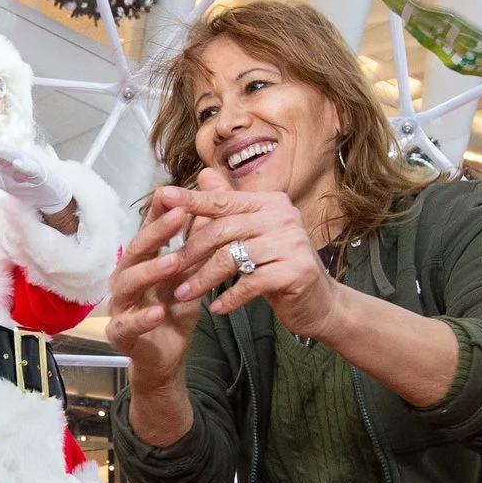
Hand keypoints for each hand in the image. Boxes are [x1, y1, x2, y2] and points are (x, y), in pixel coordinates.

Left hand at [0, 131, 73, 214]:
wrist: (47, 194)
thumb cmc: (21, 183)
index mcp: (2, 155)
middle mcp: (13, 155)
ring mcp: (27, 162)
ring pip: (12, 153)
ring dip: (0, 150)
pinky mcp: (39, 173)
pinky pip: (31, 168)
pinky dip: (25, 165)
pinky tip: (17, 163)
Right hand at [105, 200, 199, 395]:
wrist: (165, 358)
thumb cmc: (173, 313)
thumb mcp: (190, 275)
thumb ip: (196, 243)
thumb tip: (211, 205)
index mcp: (141, 263)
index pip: (149, 230)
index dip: (159, 211)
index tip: (176, 191)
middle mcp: (125, 279)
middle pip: (137, 250)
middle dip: (157, 232)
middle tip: (179, 215)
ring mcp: (120, 306)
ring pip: (128, 283)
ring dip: (151, 270)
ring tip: (174, 262)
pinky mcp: (120, 334)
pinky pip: (127, 325)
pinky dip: (142, 318)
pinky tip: (159, 312)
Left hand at [154, 169, 341, 339]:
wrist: (319, 302)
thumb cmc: (279, 267)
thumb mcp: (253, 234)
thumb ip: (229, 207)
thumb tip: (203, 174)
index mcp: (271, 202)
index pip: (224, 201)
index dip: (192, 200)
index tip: (162, 197)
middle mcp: (284, 216)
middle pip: (223, 230)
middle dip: (191, 252)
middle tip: (167, 269)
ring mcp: (292, 243)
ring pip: (232, 258)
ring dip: (203, 279)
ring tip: (183, 294)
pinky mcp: (296, 271)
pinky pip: (250, 283)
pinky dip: (229, 298)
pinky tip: (215, 308)